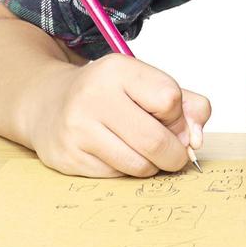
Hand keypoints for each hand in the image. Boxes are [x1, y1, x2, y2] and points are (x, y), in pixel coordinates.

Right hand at [25, 53, 210, 177]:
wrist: (48, 103)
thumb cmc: (109, 94)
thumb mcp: (148, 84)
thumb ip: (188, 105)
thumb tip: (196, 140)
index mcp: (118, 70)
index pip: (169, 99)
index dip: (178, 116)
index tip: (171, 119)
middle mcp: (93, 97)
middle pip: (155, 140)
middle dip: (176, 154)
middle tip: (176, 154)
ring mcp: (76, 130)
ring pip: (138, 165)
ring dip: (153, 166)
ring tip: (147, 153)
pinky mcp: (67, 158)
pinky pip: (115, 176)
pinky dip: (128, 171)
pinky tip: (120, 155)